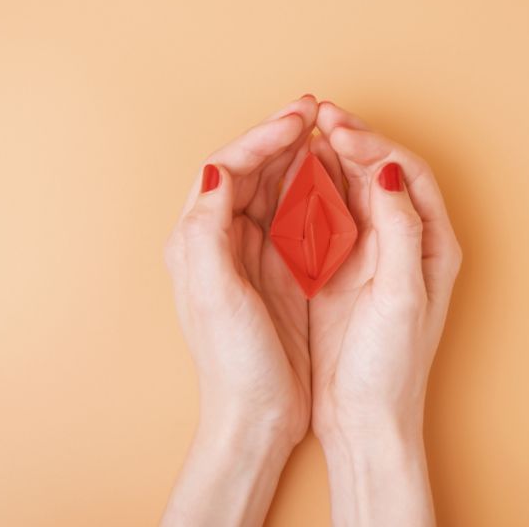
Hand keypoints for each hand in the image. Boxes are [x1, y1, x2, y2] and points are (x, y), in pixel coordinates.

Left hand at [161, 95, 317, 526]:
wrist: (257, 417)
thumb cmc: (234, 363)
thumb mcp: (215, 295)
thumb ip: (207, 229)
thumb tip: (220, 171)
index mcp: (197, 240)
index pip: (229, 168)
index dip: (264, 137)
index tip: (300, 121)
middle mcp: (218, 241)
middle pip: (249, 170)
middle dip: (281, 137)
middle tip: (315, 111)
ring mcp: (248, 256)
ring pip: (272, 188)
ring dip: (296, 158)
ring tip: (323, 133)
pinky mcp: (274, 273)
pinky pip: (292, 217)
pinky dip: (310, 192)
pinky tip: (331, 181)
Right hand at [309, 101, 462, 525]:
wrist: (364, 418)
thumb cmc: (391, 366)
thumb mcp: (401, 297)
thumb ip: (400, 230)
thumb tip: (386, 171)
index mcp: (432, 244)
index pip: (406, 172)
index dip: (372, 144)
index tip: (336, 130)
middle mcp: (406, 242)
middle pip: (380, 171)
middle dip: (349, 139)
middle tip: (315, 116)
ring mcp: (372, 254)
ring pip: (351, 189)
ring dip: (328, 160)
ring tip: (301, 135)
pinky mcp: (342, 269)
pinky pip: (327, 216)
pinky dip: (310, 192)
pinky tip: (289, 179)